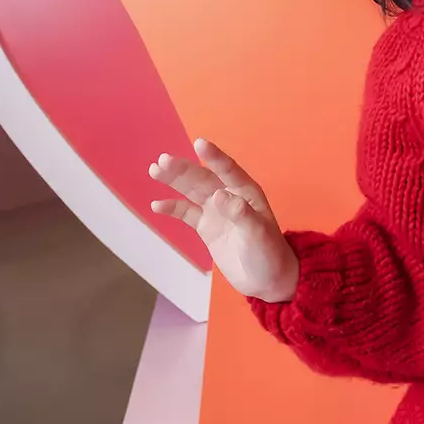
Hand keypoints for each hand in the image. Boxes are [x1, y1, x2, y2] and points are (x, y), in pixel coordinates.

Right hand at [150, 138, 299, 302]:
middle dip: (183, 169)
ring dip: (174, 180)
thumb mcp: (258, 234)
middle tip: (162, 160)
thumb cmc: (268, 253)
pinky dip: (172, 208)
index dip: (214, 157)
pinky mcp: (206, 227)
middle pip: (203, 178)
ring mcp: (216, 211)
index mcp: (246, 193)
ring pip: (191, 191)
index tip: (199, 143)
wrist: (266, 279)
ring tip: (155, 170)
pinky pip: (186, 213)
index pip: (228, 170)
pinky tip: (156, 204)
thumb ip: (240, 213)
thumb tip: (218, 195)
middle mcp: (229, 196)